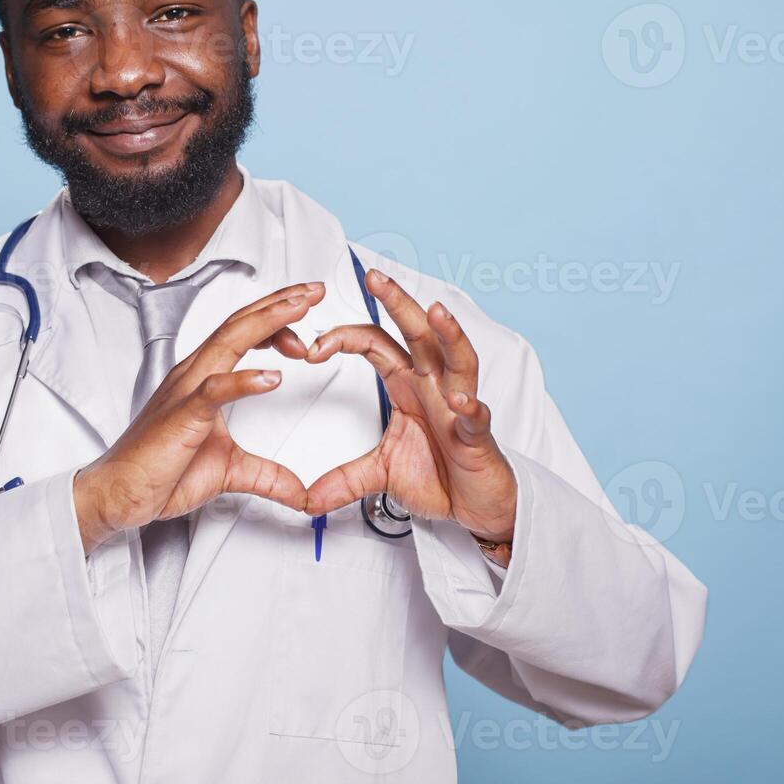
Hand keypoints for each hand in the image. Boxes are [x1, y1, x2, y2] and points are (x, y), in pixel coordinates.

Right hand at [74, 282, 325, 553]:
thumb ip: (267, 475)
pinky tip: (273, 377)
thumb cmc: (159, 473)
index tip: (308, 308)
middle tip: (314, 289)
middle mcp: (193, 375)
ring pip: (229, 342)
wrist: (118, 494)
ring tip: (300, 309)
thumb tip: (299, 491)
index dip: (276, 316)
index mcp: (202, 378)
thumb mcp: (229, 472)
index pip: (242, 333)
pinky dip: (244, 380)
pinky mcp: (181, 415)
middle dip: (279, 303)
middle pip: (240, 324)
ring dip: (268, 322)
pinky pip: (214, 391)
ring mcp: (186, 391)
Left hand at [301, 269, 516, 543]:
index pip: (375, 343)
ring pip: (459, 359)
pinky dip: (468, 404)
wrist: (475, 506)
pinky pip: (475, 415)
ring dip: (448, 334)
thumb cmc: (439, 476)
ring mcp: (458, 406)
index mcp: (408, 385)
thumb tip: (307, 498)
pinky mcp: (477, 435)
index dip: (344, 338)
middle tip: (375, 277)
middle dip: (398, 302)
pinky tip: (458, 398)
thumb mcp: (380, 475)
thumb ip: (342, 480)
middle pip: (418, 333)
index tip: (312, 348)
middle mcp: (435, 386)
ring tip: (436, 313)